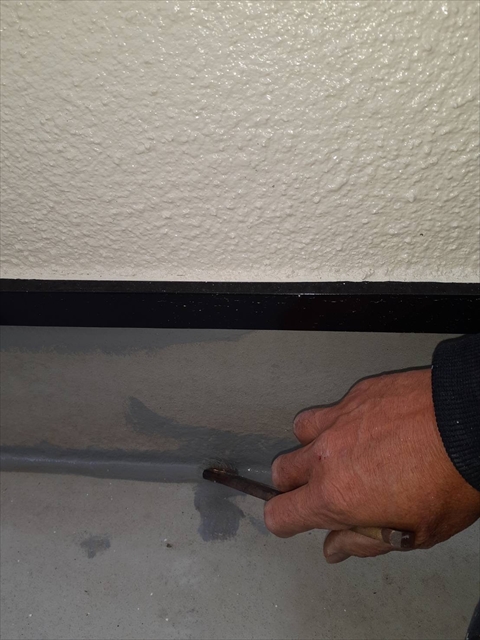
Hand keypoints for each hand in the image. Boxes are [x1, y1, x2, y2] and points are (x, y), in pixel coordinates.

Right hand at [264, 369, 479, 562]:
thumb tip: (334, 547)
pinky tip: (368, 427)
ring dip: (312, 446)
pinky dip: (340, 422)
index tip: (293, 520)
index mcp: (334, 496)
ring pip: (300, 434)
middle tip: (322, 489)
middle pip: (281, 471)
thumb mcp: (412, 534)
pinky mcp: (354, 395)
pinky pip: (332, 410)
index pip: (278, 514)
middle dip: (294, 485)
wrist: (468, 425)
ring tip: (341, 452)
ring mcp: (337, 420)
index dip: (283, 522)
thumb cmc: (449, 482)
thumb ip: (362, 541)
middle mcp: (326, 456)